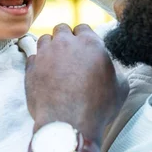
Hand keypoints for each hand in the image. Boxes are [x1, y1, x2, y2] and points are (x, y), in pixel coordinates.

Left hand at [25, 24, 124, 144]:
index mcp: (90, 43)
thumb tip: (110, 69)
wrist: (69, 124)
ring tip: (55, 64)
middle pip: (61, 29)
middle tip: (69, 55)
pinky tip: (45, 76)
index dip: (83, 38)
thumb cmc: (98, 107)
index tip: (84, 49)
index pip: (83, 28)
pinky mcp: (31, 68)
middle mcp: (65, 43)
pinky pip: (32, 58)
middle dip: (65, 38)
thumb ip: (114, 70)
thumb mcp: (120, 87)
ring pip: (45, 40)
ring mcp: (45, 54)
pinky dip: (38, 64)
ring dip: (50, 48)